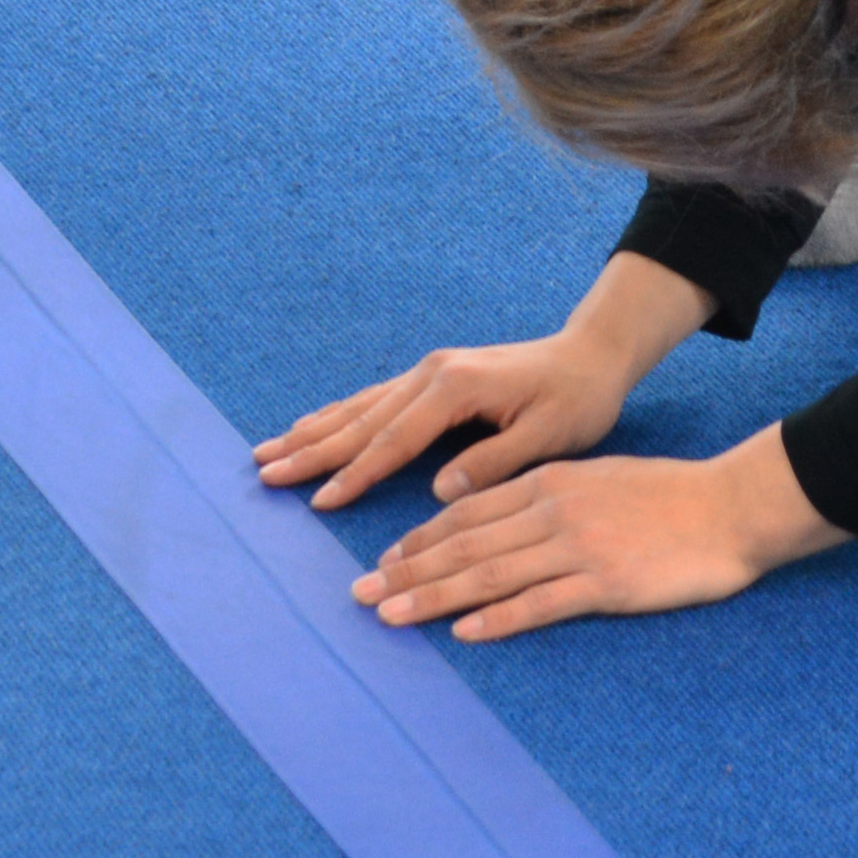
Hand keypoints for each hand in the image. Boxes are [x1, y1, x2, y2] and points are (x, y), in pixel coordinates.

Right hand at [259, 251, 716, 508]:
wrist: (592, 354)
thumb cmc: (577, 399)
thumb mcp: (550, 435)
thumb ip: (495, 461)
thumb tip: (441, 490)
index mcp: (456, 389)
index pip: (395, 441)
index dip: (357, 474)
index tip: (320, 502)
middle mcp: (433, 374)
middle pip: (362, 421)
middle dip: (311, 450)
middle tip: (264, 474)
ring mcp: (429, 371)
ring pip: (360, 407)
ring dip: (313, 431)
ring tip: (268, 451)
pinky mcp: (433, 375)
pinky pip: (374, 399)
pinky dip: (338, 415)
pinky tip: (312, 425)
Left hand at [354, 428, 842, 641]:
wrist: (733, 506)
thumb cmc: (672, 498)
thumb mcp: (600, 481)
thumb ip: (551, 499)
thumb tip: (504, 525)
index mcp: (551, 482)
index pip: (468, 510)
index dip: (420, 538)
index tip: (384, 561)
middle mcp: (554, 510)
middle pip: (464, 543)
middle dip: (405, 569)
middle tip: (358, 594)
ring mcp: (579, 546)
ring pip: (489, 573)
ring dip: (431, 594)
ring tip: (389, 614)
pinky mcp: (608, 583)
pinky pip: (540, 603)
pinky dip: (497, 618)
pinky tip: (464, 631)